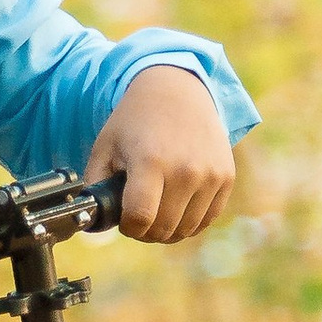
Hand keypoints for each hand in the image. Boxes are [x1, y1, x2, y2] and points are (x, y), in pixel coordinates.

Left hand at [86, 68, 235, 243]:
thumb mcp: (104, 147)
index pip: (140, 219)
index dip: (127, 227)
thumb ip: (95, 187)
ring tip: (157, 209)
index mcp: (150, 161)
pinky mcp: (226, 177)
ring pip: (186, 230)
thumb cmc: (134, 122)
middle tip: (139, 214)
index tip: (124, 217)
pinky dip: (190, 220)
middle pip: (163, 229)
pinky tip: (177, 205)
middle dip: (145, 230)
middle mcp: (185, 170)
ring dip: (168, 228)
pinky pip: (207, 219)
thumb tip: (96, 224)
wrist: (175, 90)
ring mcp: (210, 175)